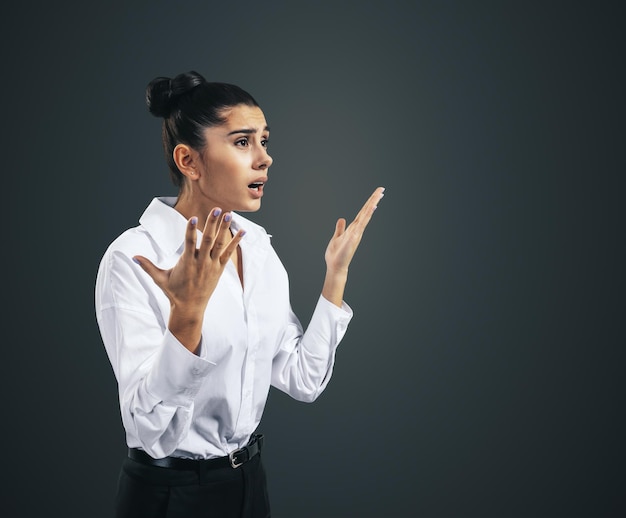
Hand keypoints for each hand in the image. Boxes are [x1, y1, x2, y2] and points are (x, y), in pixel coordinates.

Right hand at [132, 209, 244, 350]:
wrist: (190, 307)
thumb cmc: (174, 291)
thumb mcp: (160, 279)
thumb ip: (148, 266)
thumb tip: (133, 257)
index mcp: (186, 263)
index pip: (189, 244)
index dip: (191, 231)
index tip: (193, 219)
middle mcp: (201, 263)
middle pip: (207, 240)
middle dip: (212, 224)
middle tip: (216, 209)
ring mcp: (212, 265)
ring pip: (220, 244)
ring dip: (224, 229)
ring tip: (229, 214)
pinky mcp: (220, 268)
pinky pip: (229, 253)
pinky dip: (236, 242)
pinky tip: (243, 231)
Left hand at [324, 186, 384, 274]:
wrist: (335, 267)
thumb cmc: (336, 255)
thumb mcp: (337, 237)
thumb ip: (340, 228)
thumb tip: (342, 219)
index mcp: (353, 228)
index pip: (362, 213)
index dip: (368, 203)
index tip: (376, 194)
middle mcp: (357, 229)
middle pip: (366, 212)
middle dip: (373, 200)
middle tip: (381, 189)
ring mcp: (357, 233)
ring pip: (366, 216)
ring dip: (372, 204)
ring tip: (379, 195)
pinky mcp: (354, 237)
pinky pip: (361, 224)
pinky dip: (367, 216)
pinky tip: (371, 208)